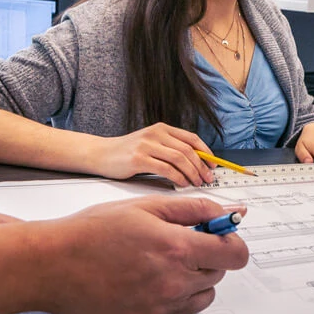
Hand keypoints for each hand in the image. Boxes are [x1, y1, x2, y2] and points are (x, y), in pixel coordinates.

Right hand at [39, 196, 249, 313]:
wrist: (51, 266)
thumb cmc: (92, 232)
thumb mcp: (145, 207)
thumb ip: (194, 209)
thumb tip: (230, 212)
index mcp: (176, 249)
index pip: (235, 255)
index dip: (232, 242)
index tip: (220, 237)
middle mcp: (173, 284)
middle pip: (219, 274)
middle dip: (205, 257)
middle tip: (174, 245)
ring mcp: (160, 310)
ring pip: (202, 296)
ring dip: (192, 281)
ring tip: (157, 265)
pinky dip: (171, 300)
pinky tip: (143, 284)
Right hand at [95, 123, 215, 186]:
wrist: (101, 154)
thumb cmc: (127, 152)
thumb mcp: (151, 143)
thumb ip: (170, 148)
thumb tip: (196, 162)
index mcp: (162, 128)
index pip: (191, 138)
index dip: (206, 152)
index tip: (213, 165)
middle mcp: (156, 134)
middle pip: (188, 150)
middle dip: (201, 166)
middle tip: (207, 179)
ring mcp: (147, 145)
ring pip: (179, 159)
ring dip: (192, 173)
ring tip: (196, 183)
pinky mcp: (139, 159)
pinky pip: (166, 169)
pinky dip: (178, 178)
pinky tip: (181, 184)